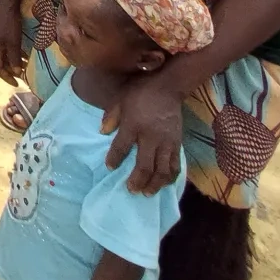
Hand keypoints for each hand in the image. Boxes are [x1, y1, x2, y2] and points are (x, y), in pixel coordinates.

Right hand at [0, 0, 25, 84]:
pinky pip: (4, 47)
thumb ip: (14, 58)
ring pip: (2, 55)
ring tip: (25, 66)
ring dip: (12, 62)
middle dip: (10, 70)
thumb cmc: (10, 24)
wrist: (7, 4)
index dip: (6, 77)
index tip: (17, 83)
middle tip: (22, 76)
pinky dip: (13, 53)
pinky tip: (23, 53)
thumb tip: (15, 72)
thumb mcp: (14, 43)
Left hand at [102, 77, 183, 193]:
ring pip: (163, 170)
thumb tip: (101, 132)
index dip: (114, 159)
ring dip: (155, 184)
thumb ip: (110, 117)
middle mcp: (151, 137)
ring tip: (147, 193)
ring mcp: (167, 142)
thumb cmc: (140, 92)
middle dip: (137, 180)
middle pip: (145, 165)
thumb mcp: (120, 99)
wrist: (168, 87)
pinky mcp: (178, 144)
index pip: (121, 147)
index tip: (110, 167)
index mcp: (133, 125)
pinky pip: (175, 165)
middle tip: (131, 190)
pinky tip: (163, 184)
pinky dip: (170, 177)